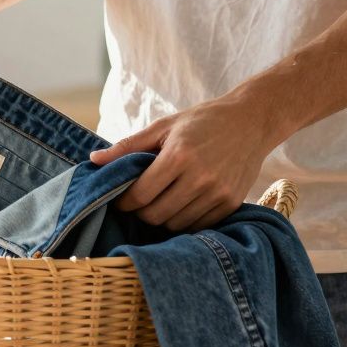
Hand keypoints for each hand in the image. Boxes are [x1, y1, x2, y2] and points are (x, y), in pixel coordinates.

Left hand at [89, 97, 283, 230]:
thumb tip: (93, 161)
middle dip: (141, 212)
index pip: (140, 195)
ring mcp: (218, 193)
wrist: (252, 121)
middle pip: (155, 215)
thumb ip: (128, 146)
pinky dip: (185, 220)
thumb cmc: (202, 121)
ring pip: (176, 224)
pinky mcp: (231, 203)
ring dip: (163, 217)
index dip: (124, 202)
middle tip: (139, 201)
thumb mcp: (163, 126)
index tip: (121, 199)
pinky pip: (198, 226)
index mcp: (178, 156)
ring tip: (161, 201)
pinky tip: (182, 204)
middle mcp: (200, 178)